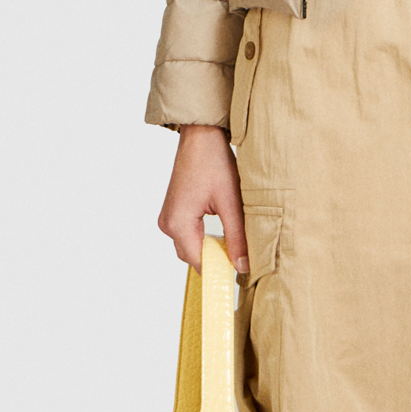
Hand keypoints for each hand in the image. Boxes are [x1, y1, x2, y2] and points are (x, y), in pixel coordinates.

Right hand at [157, 124, 246, 272]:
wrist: (201, 137)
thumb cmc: (214, 163)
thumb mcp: (231, 203)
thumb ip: (237, 237)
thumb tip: (243, 266)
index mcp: (178, 223)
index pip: (198, 261)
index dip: (219, 270)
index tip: (239, 274)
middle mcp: (168, 223)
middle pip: (192, 256)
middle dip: (216, 259)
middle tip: (242, 258)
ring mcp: (168, 217)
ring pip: (191, 246)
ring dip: (211, 248)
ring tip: (235, 242)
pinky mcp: (173, 211)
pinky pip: (188, 234)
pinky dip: (205, 238)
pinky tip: (224, 232)